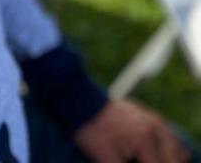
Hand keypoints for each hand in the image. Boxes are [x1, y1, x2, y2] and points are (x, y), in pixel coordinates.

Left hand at [73, 99, 190, 162]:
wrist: (81, 102)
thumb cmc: (91, 130)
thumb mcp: (105, 159)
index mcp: (146, 139)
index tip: (131, 161)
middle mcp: (155, 127)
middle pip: (173, 159)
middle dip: (158, 162)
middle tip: (136, 158)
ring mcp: (154, 120)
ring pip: (176, 148)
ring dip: (167, 159)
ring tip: (143, 158)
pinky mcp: (150, 117)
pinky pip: (169, 137)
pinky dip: (167, 150)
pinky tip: (152, 155)